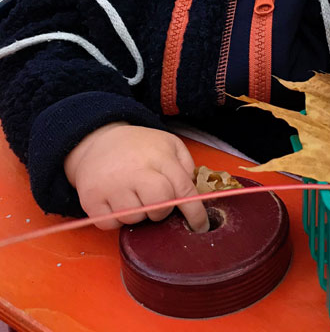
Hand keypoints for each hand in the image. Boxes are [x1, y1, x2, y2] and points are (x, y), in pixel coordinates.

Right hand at [64, 123, 208, 231]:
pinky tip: (116, 200)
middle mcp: (135, 171)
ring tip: (132, 193)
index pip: (182, 190)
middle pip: (160, 208)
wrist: (98, 140)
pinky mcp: (91, 199)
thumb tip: (193, 195)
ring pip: (135, 219)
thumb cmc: (140, 147)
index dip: (195, 212)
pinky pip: (111, 224)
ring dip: (138, 214)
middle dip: (162, 210)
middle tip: (155, 199)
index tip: (201, 226)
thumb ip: (186, 167)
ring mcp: (111, 186)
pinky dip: (117, 219)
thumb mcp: (169, 145)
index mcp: (159, 157)